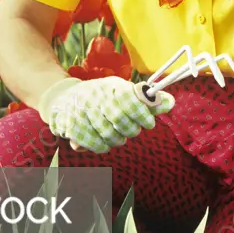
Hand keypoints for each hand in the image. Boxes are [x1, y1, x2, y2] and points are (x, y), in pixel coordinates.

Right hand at [37, 76, 174, 153]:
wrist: (62, 98)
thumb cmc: (100, 96)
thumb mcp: (122, 91)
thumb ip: (147, 100)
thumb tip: (171, 103)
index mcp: (111, 85)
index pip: (130, 99)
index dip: (143, 113)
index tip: (149, 123)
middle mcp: (95, 96)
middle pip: (121, 120)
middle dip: (132, 130)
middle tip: (134, 130)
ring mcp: (82, 112)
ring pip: (109, 135)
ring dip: (118, 140)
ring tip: (119, 135)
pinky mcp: (72, 127)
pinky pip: (95, 144)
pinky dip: (103, 147)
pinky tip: (104, 142)